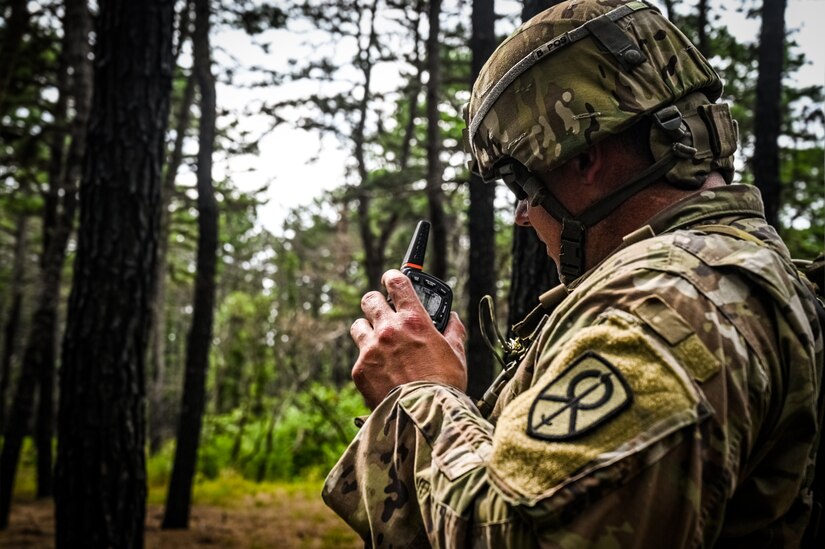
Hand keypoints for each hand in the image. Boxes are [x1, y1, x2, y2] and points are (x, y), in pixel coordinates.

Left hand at [350, 269, 466, 408]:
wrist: (425, 415)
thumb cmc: (445, 385)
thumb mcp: (456, 353)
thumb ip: (453, 330)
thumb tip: (452, 319)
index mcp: (414, 320)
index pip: (397, 282)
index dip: (392, 277)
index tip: (391, 279)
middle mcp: (389, 329)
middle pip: (369, 299)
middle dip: (375, 303)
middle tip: (383, 312)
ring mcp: (371, 349)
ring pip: (358, 326)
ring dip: (367, 330)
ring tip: (378, 343)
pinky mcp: (360, 369)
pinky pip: (359, 356)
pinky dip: (369, 361)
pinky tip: (381, 372)